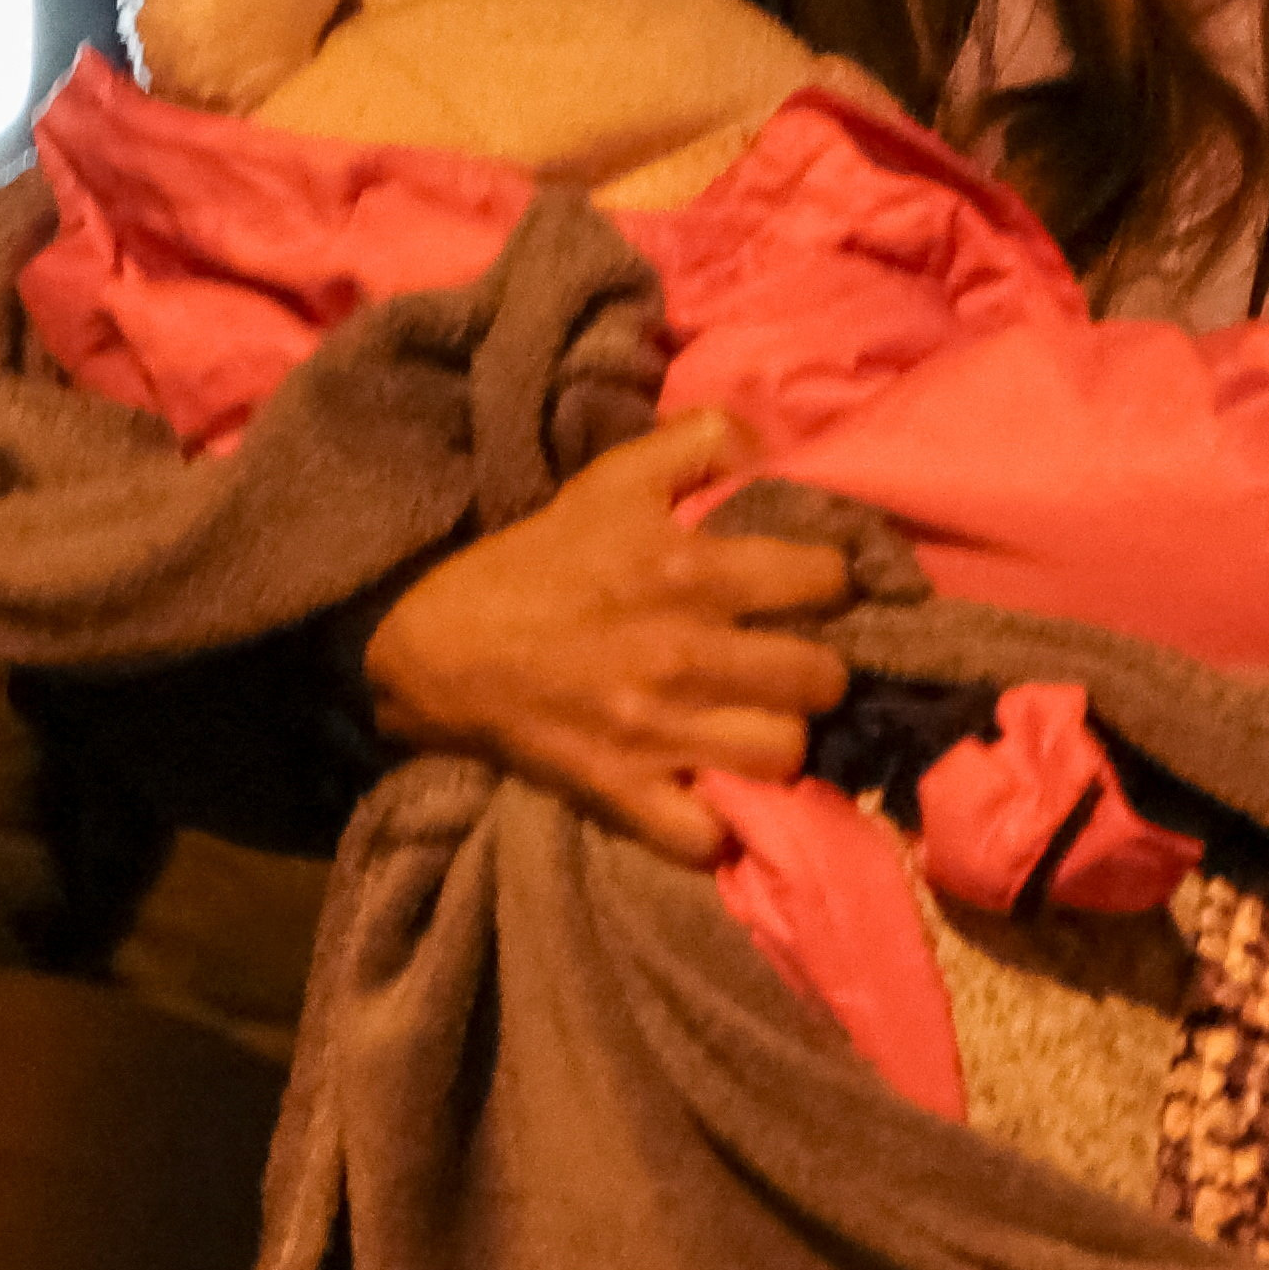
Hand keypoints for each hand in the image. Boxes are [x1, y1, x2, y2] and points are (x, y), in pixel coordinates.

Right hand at [363, 407, 855, 864]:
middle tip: (791, 664)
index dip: (830, 584)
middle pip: (823, 679)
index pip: (825, 581)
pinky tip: (712, 794)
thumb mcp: (610, 480)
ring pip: (784, 754)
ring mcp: (660, 732)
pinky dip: (717, 824)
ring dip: (780, 741)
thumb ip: (694, 443)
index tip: (813, 592)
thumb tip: (759, 435)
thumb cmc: (535, 562)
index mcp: (693, 570)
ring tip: (759, 724)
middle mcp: (690, 654)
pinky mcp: (626, 793)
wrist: (438, 647)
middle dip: (818, 670)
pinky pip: (707, 834)